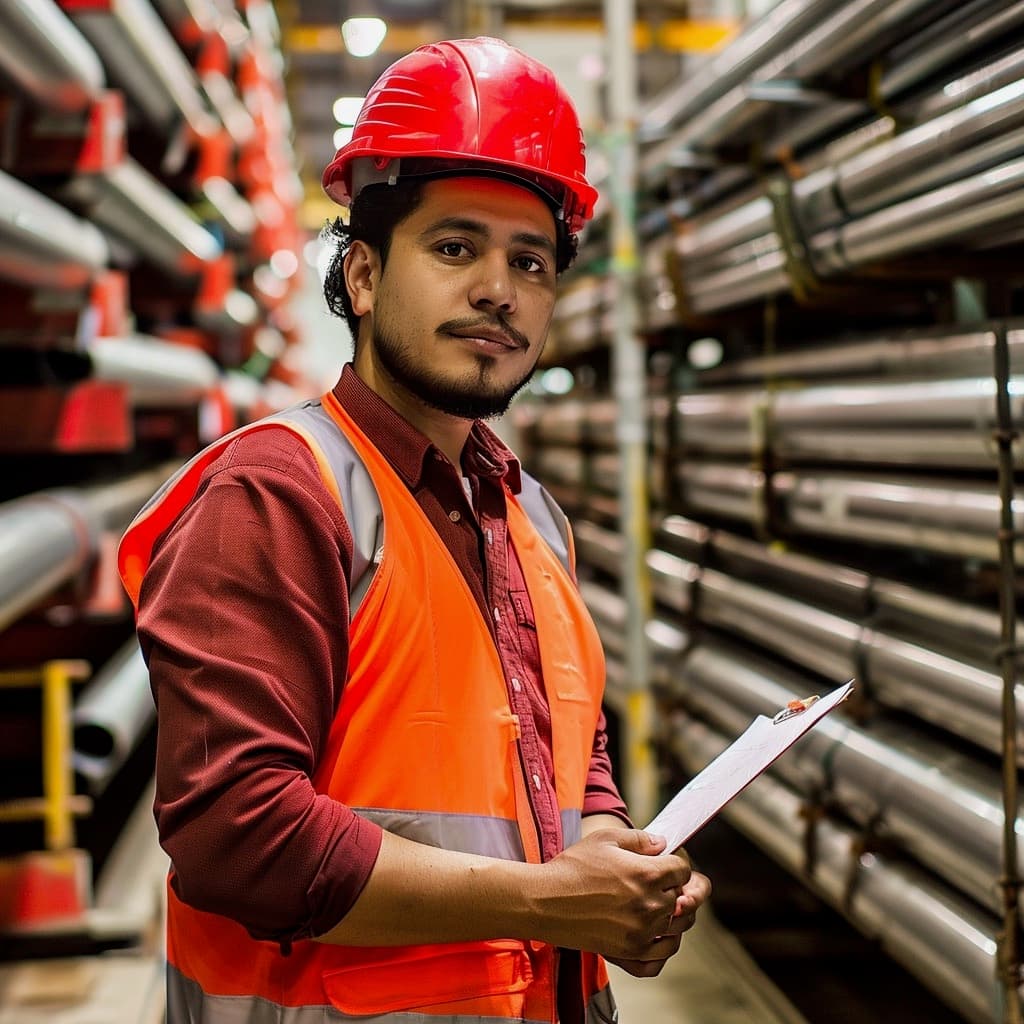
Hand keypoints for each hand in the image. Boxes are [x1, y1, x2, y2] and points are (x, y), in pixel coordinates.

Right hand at [530, 829, 696, 961]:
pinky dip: (664, 946)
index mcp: (647, 873)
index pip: (683, 870)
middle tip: (657, 882)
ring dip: (672, 915)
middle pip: (682, 898)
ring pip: (677, 927)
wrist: (545, 901)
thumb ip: (639, 839)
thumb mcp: (605, 839)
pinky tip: (654, 934)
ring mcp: (641, 932)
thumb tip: (662, 845)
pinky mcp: (629, 953)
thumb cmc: (572, 867)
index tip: (664, 863)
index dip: (675, 863)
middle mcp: (649, 905)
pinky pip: (662, 956)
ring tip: (657, 906)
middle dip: (674, 887)